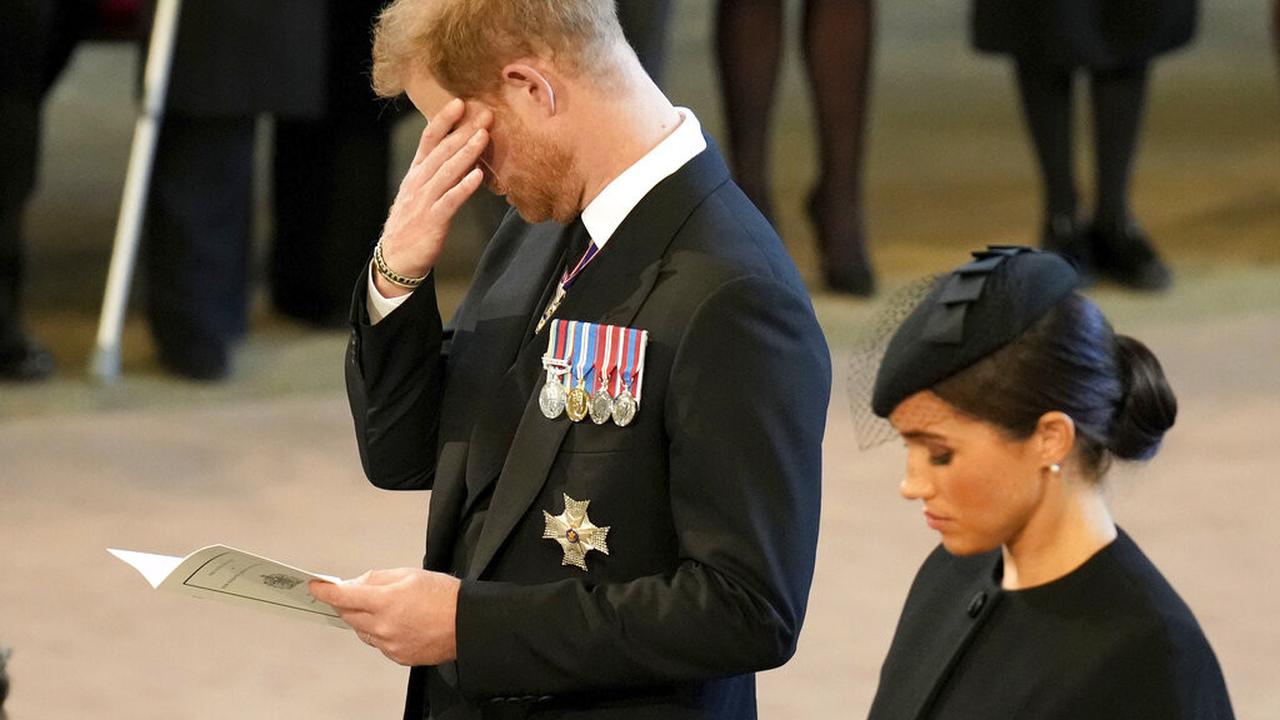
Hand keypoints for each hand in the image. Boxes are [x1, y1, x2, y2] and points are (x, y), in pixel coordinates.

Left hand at [309, 568, 460, 665]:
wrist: (467, 623)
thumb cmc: (444, 597)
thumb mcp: (409, 574)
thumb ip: (377, 579)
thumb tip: (355, 584)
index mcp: (386, 602)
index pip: (344, 596)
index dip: (325, 591)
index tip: (316, 586)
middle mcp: (384, 626)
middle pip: (348, 614)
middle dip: (345, 602)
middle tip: (351, 593)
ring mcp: (389, 644)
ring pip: (361, 630)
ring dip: (362, 618)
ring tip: (383, 607)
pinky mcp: (397, 656)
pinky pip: (377, 643)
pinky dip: (378, 632)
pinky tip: (395, 622)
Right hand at [375, 98, 492, 296]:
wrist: (396, 257)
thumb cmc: (413, 223)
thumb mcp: (421, 192)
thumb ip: (438, 172)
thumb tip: (461, 153)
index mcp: (416, 173)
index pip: (428, 139)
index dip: (444, 120)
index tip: (460, 102)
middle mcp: (419, 182)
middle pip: (442, 151)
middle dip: (463, 131)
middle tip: (484, 114)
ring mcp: (424, 200)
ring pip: (447, 171)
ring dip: (466, 152)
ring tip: (484, 136)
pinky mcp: (433, 220)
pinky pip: (450, 200)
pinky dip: (464, 187)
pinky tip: (478, 176)